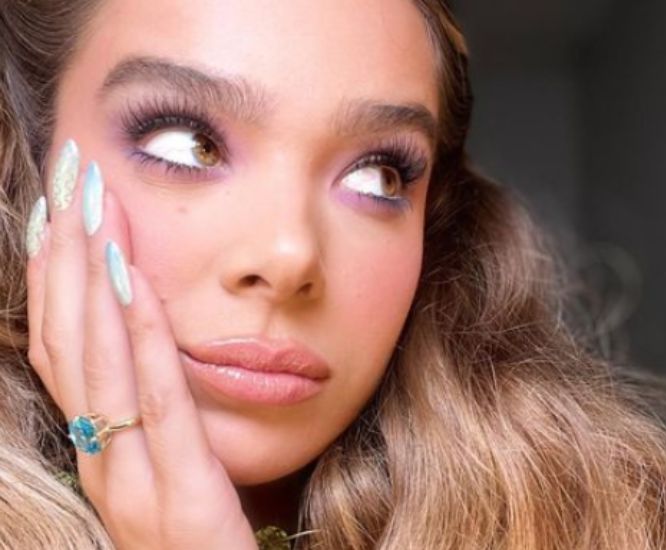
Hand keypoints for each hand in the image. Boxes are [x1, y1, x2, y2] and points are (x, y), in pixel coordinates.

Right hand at [25, 141, 258, 549]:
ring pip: (94, 360)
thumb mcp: (174, 471)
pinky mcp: (178, 496)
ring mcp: (129, 483)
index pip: (62, 348)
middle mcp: (101, 462)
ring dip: (91, 274)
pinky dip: (138, 336)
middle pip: (68, 338)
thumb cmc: (205, 542)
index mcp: (101, 452)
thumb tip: (155, 347)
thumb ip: (158, 419)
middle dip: (67, 251)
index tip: (59, 209)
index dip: (53, 275)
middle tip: (71, 174)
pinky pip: (153, 401)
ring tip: (92, 204)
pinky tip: (134, 281)